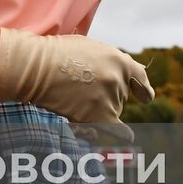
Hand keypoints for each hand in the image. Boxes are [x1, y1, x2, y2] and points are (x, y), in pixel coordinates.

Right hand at [0, 29, 151, 142]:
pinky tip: (128, 137)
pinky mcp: (100, 115)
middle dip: (106, 93)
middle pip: (121, 95)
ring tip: (73, 96)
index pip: (138, 75)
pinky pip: (118, 129)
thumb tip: (120, 73)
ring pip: (112, 109)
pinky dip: (121, 133)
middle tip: (81, 85)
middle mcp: (118, 79)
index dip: (142, 87)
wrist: (36, 68)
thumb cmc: (55, 55)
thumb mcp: (86, 47)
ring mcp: (110, 98)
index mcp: (118, 58)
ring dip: (99, 107)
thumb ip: (106, 60)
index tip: (146, 96)